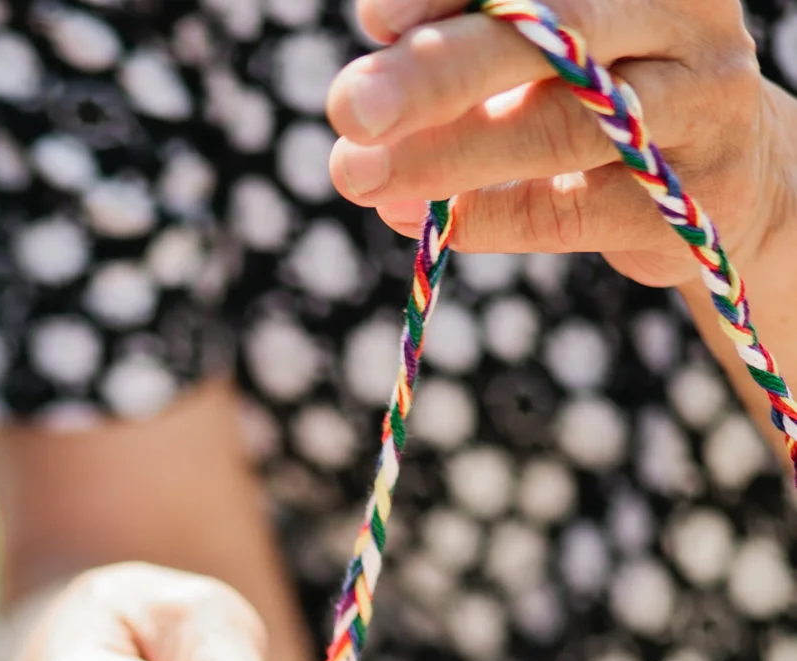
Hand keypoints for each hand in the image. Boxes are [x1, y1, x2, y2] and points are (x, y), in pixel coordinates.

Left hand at [328, 0, 796, 298]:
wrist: (729, 179)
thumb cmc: (612, 92)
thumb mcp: (552, 46)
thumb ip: (475, 36)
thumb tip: (376, 47)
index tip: (376, 18)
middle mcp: (682, 19)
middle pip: (556, 30)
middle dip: (439, 70)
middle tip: (350, 106)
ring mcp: (697, 107)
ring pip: (566, 125)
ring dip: (450, 155)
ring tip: (360, 176)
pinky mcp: (690, 203)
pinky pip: (577, 208)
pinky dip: (493, 215)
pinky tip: (427, 222)